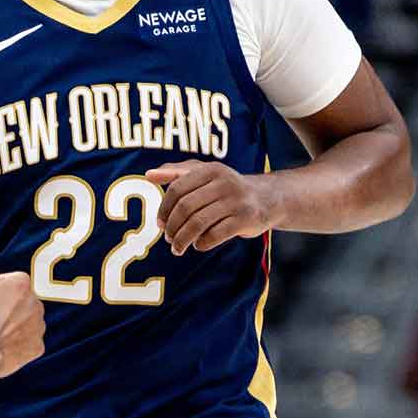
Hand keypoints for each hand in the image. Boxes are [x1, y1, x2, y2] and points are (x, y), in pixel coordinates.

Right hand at [0, 265, 44, 377]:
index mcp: (21, 284)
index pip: (10, 279)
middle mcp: (35, 303)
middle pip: (20, 299)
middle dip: (7, 304)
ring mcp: (38, 326)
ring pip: (26, 320)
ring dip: (14, 322)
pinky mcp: (36, 347)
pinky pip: (28, 340)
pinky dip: (18, 341)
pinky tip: (1, 343)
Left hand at [145, 161, 278, 255]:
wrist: (268, 199)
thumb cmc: (227, 188)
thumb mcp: (204, 174)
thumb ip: (176, 172)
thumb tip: (149, 175)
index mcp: (210, 169)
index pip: (176, 189)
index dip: (163, 209)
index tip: (159, 223)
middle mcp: (224, 182)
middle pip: (185, 207)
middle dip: (172, 226)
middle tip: (167, 238)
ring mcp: (237, 201)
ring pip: (198, 223)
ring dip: (182, 239)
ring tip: (176, 248)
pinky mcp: (246, 219)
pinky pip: (215, 235)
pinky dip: (201, 243)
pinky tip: (198, 245)